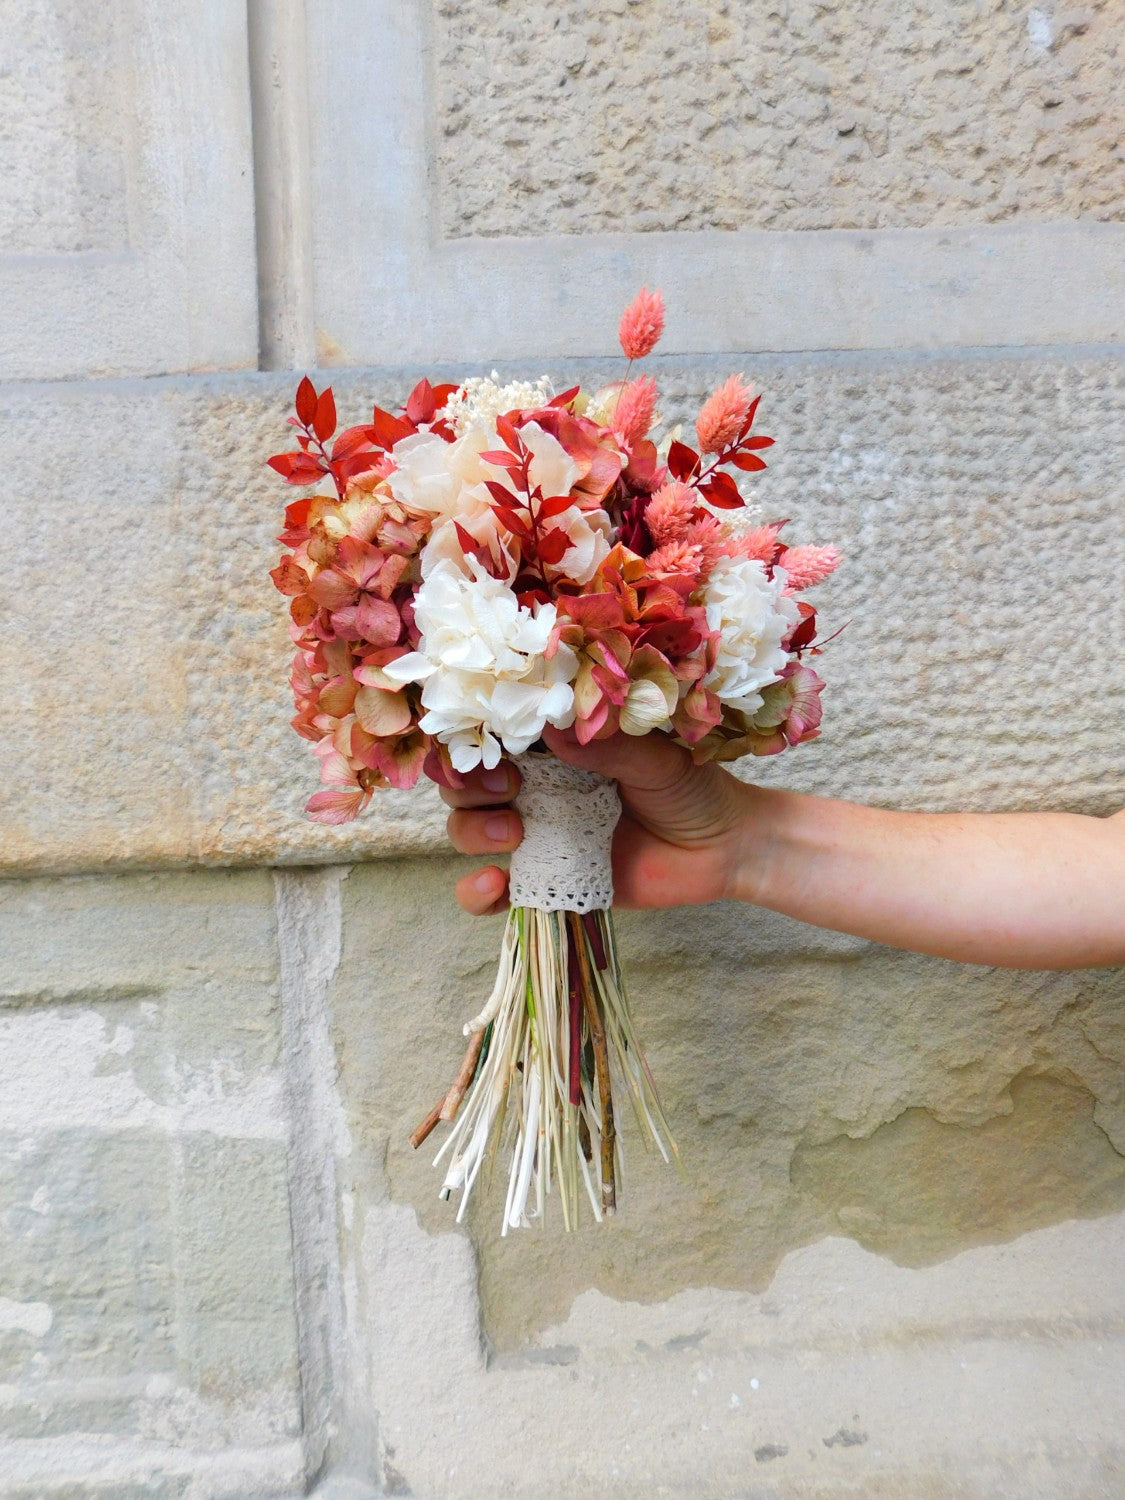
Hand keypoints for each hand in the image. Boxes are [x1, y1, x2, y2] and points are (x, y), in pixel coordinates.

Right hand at [440, 726, 754, 914]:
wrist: (724, 848)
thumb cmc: (693, 789)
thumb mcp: (657, 758)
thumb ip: (610, 746)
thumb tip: (554, 729)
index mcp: (556, 748)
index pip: (492, 738)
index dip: (474, 740)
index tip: (491, 745)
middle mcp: (537, 788)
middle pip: (465, 785)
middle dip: (468, 788)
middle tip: (508, 790)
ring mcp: (538, 837)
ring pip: (467, 832)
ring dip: (472, 832)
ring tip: (514, 834)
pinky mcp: (548, 882)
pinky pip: (493, 892)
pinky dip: (478, 891)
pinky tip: (495, 883)